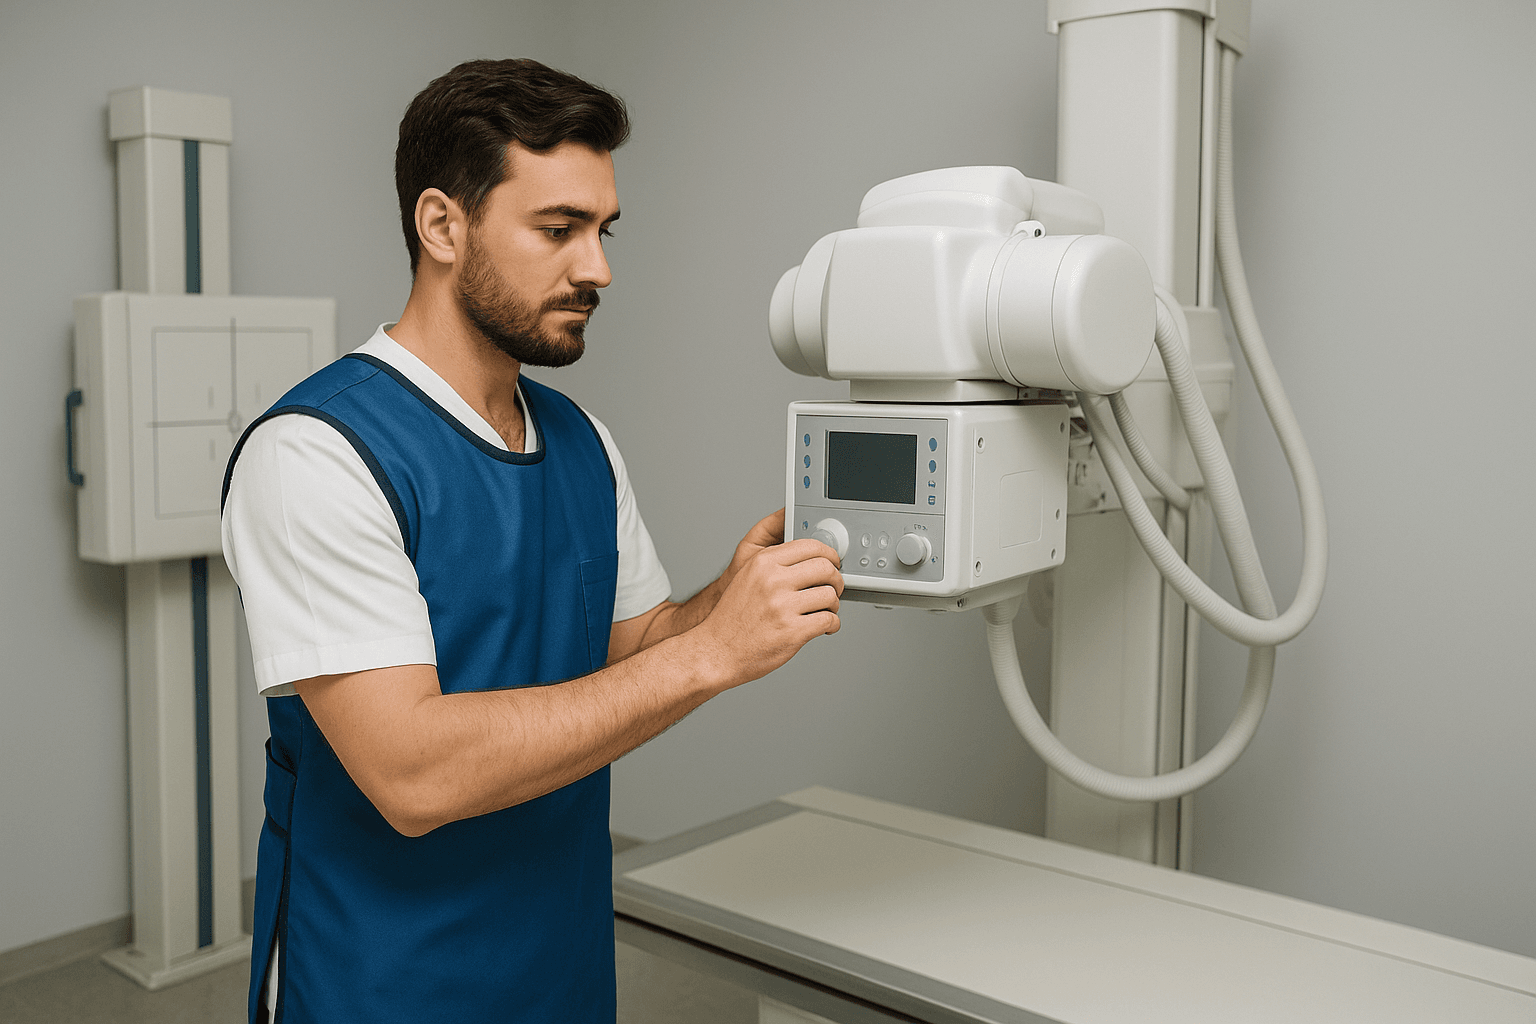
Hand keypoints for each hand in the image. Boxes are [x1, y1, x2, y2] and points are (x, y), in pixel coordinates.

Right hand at [692, 513, 842, 688]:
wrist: (716, 651)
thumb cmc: (733, 618)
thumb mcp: (748, 577)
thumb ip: (775, 565)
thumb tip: (812, 560)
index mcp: (763, 562)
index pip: (811, 546)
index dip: (829, 555)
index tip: (833, 563)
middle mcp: (773, 581)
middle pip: (825, 567)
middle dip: (836, 578)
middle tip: (834, 587)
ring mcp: (783, 606)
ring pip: (830, 595)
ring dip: (834, 604)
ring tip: (826, 611)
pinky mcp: (792, 631)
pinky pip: (828, 620)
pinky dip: (832, 624)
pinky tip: (825, 627)